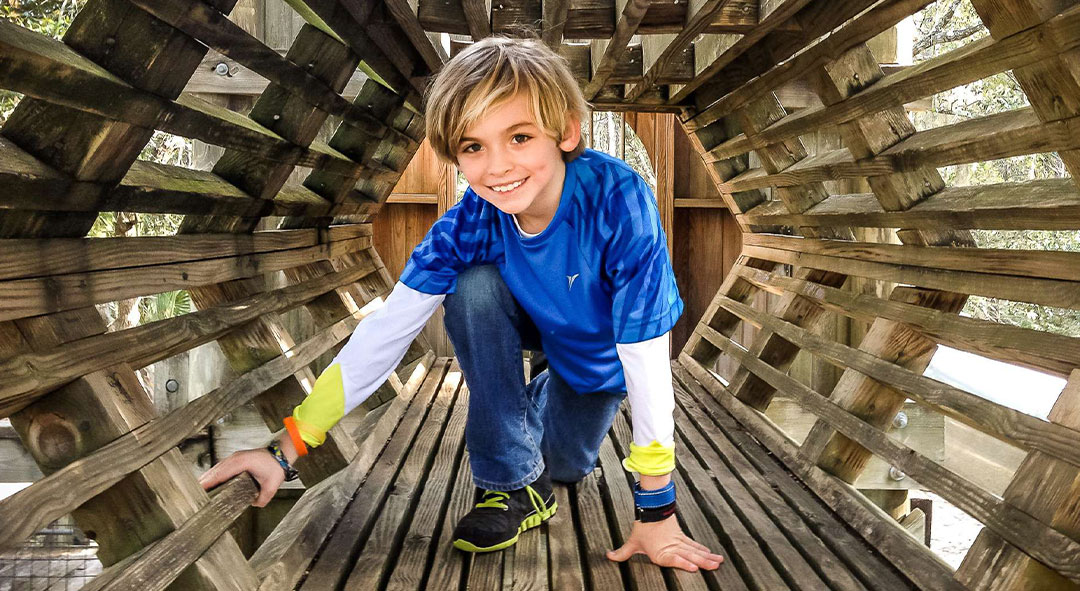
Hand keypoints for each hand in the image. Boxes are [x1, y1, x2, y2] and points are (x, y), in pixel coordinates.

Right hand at [198, 446, 284, 506]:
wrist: (280, 454)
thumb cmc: (276, 467)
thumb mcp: (272, 486)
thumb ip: (263, 498)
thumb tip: (254, 504)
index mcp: (241, 463)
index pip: (220, 474)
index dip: (209, 482)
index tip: (199, 491)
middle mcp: (235, 458)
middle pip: (214, 471)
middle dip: (203, 482)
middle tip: (194, 495)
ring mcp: (234, 457)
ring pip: (215, 468)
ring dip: (207, 478)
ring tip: (198, 490)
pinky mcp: (235, 459)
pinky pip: (220, 467)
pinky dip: (213, 474)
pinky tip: (209, 482)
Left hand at [606, 515, 723, 571]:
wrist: (651, 508)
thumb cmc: (643, 526)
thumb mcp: (632, 542)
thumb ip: (622, 552)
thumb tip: (609, 556)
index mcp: (661, 552)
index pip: (674, 559)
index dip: (684, 563)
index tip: (694, 566)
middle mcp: (672, 547)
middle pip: (689, 555)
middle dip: (702, 561)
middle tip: (714, 566)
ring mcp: (679, 542)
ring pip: (695, 550)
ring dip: (707, 556)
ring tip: (718, 562)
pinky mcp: (682, 537)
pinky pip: (695, 545)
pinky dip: (704, 550)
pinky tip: (712, 554)